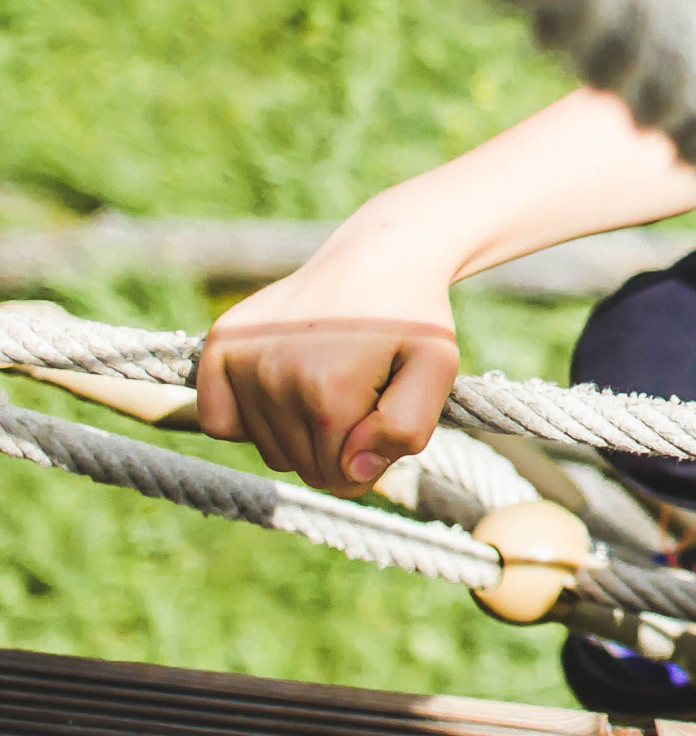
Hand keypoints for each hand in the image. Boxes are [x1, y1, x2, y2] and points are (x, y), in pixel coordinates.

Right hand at [195, 212, 460, 497]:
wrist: (379, 258)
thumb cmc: (412, 320)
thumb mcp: (437, 369)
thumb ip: (406, 428)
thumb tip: (349, 472)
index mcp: (328, 390)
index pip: (340, 477)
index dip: (371, 455)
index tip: (386, 412)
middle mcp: (274, 376)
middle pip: (302, 467)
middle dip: (339, 446)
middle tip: (361, 392)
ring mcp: (240, 359)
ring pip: (269, 450)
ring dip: (301, 432)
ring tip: (329, 379)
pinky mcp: (219, 345)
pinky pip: (221, 423)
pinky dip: (251, 420)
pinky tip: (286, 387)